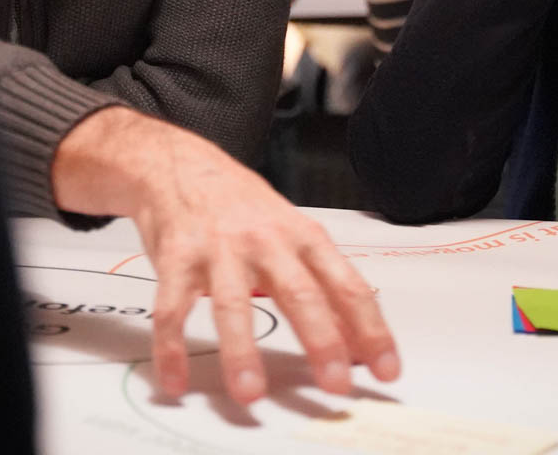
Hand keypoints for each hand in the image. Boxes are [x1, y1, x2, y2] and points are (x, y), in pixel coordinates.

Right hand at [53, 107, 400, 404]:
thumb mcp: (292, 233)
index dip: (371, 329)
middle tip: (336, 383)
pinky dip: (171, 347)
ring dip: (242, 351)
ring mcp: (220, 248)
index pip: (347, 286)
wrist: (182, 165)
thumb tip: (356, 339)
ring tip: (250, 392)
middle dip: (322, 341)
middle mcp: (265, 240)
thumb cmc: (243, 206)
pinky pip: (173, 308)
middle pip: (300, 293)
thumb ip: (320, 283)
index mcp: (303, 236)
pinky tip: (175, 379)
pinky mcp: (177, 257)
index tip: (386, 368)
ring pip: (233, 303)